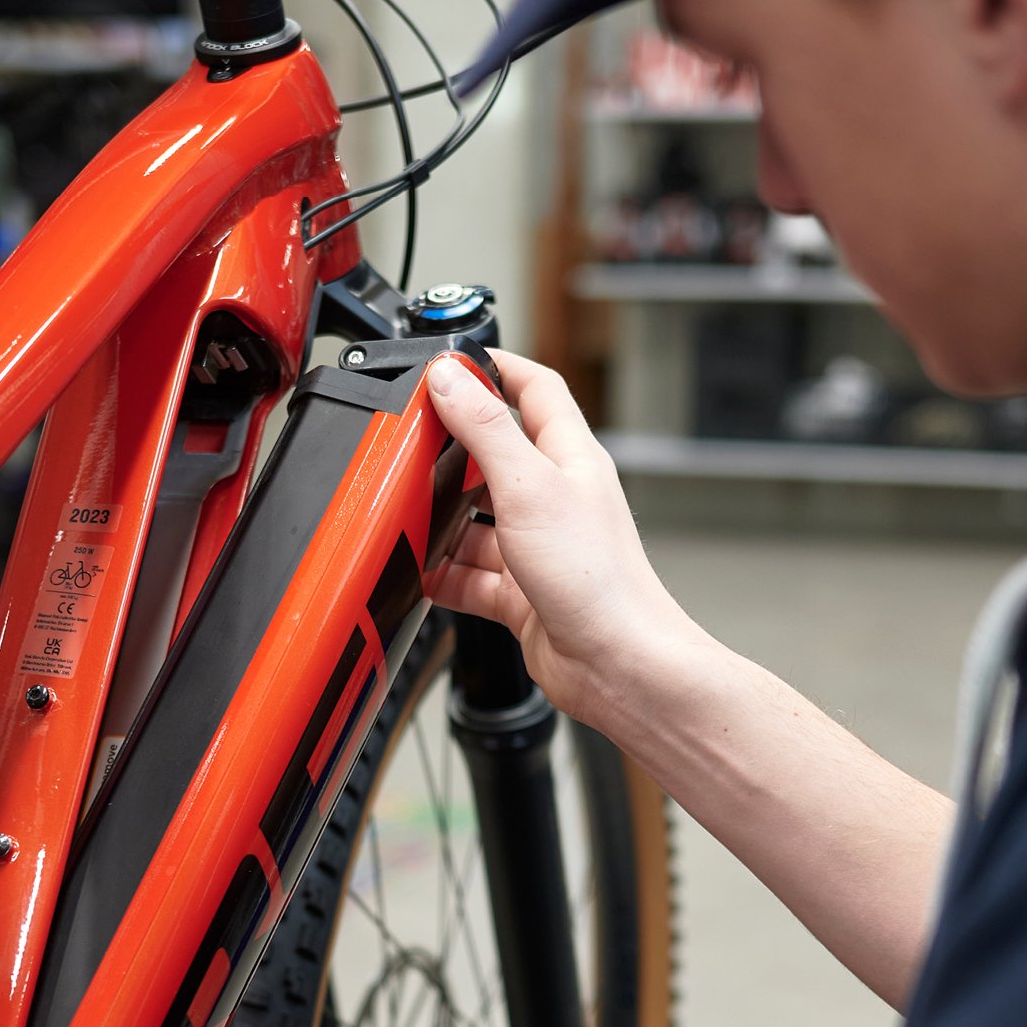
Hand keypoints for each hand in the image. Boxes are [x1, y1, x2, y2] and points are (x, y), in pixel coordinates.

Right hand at [427, 349, 701, 726]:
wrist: (616, 664)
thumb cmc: (597, 580)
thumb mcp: (529, 487)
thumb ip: (485, 430)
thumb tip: (450, 377)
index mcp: (569, 459)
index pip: (535, 390)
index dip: (496, 367)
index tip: (452, 362)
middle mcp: (555, 500)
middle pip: (495, 457)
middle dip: (451, 453)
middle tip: (411, 446)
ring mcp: (538, 548)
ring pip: (476, 523)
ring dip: (443, 523)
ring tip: (409, 517)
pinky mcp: (522, 594)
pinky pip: (472, 576)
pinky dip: (445, 576)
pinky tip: (423, 574)